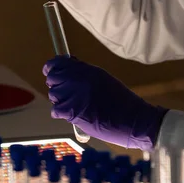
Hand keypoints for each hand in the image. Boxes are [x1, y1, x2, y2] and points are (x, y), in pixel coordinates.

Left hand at [43, 56, 167, 150]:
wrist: (133, 119)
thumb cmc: (122, 101)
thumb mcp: (104, 79)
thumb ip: (85, 73)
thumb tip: (68, 68)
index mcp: (88, 70)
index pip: (59, 63)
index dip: (52, 67)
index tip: (50, 71)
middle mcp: (79, 80)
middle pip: (53, 78)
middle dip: (55, 84)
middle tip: (65, 92)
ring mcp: (74, 95)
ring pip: (54, 95)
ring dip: (60, 100)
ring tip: (74, 105)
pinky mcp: (72, 112)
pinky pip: (56, 110)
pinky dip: (61, 113)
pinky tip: (72, 114)